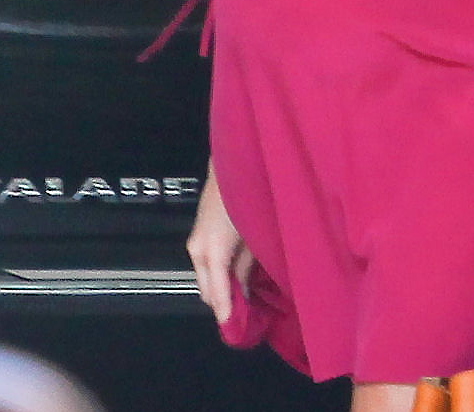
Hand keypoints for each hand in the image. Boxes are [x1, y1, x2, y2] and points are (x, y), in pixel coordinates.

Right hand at [187, 162, 254, 322]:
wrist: (231, 167)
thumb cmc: (247, 199)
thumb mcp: (253, 237)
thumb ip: (246, 266)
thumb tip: (244, 291)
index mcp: (212, 253)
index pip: (217, 294)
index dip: (228, 313)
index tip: (239, 330)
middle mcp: (197, 251)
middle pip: (206, 292)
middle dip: (224, 303)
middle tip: (247, 312)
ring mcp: (194, 243)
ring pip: (205, 279)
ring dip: (221, 288)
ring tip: (244, 292)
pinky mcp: (196, 237)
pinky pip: (205, 266)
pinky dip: (217, 274)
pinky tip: (235, 272)